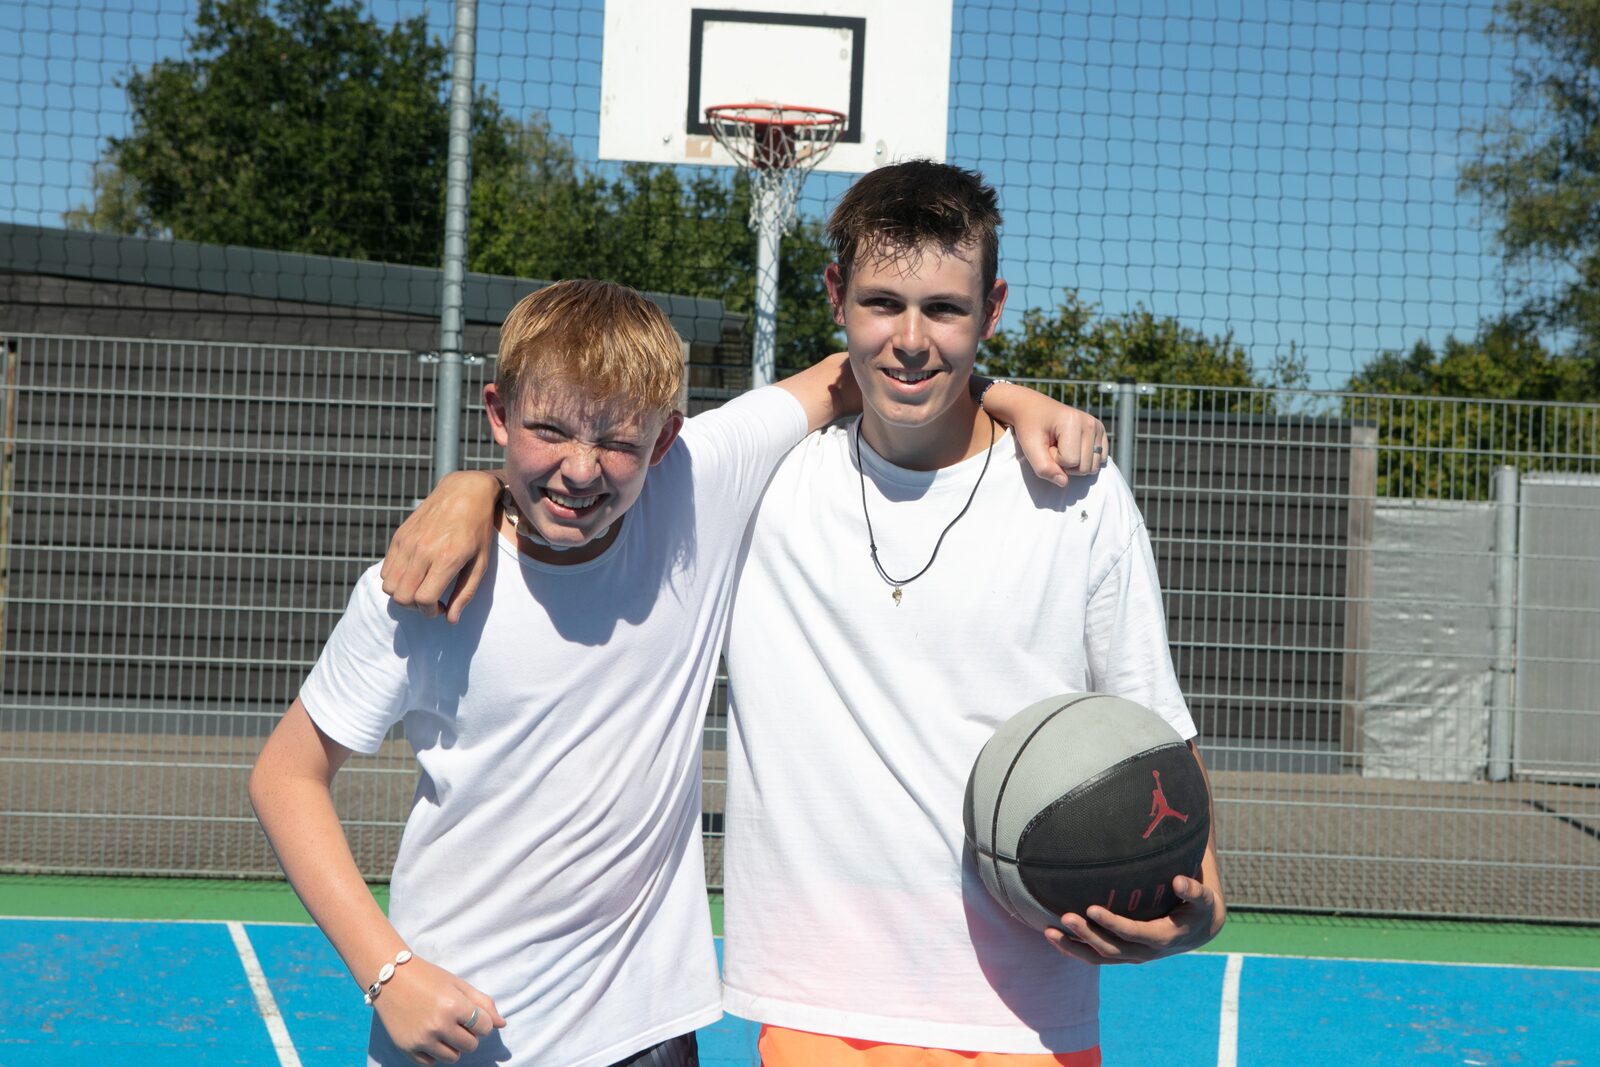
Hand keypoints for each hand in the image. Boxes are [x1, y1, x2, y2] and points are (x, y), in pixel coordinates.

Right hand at [372, 955, 505, 1064]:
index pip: (484, 1028)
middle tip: (457, 1021)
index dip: (482, 1021)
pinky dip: (435, 1053)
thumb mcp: (458, 984)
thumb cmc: (428, 978)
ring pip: (453, 1058)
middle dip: (469, 1035)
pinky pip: (431, 1063)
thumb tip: (502, 1024)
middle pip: (471, 1045)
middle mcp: (438, 1025)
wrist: (391, 978)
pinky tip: (430, 1037)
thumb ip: (483, 1003)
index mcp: (454, 1006)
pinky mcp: (407, 1048)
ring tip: (444, 1029)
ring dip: (453, 1046)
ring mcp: (421, 1039)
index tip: (471, 1013)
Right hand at [380, 470, 500, 621]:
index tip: (440, 609)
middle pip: (402, 596)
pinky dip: (396, 579)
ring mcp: (408, 542)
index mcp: (446, 558)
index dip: (430, 611)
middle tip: (430, 601)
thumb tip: (450, 620)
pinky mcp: (399, 536)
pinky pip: (386, 569)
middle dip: (415, 607)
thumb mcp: (481, 563)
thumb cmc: (478, 530)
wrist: (464, 492)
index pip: (423, 599)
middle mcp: (423, 551)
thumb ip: (465, 593)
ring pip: (389, 585)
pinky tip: (414, 574)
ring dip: (403, 594)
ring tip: (421, 588)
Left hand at [981, 384, 1106, 486]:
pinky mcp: (1101, 431)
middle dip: (1064, 463)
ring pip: (1092, 467)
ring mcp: (1098, 427)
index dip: (1054, 459)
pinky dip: (1085, 459)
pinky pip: (1100, 460)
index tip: (1045, 445)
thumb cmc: (1029, 427)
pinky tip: (1073, 446)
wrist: (1032, 408)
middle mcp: (1090, 423)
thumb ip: (1044, 467)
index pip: (1070, 461)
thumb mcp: (1029, 447)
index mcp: (1073, 422)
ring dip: (1074, 462)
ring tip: (1061, 446)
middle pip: (1084, 467)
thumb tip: (1064, 483)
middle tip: (1052, 446)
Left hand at [1044, 875, 1224, 964]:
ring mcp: (1132, 956)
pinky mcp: (1123, 955)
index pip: (1133, 933)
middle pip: (1111, 949)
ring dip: (1073, 946)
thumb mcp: (1204, 899)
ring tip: (1048, 932)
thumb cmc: (1198, 907)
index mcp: (1162, 937)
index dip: (1113, 924)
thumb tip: (1180, 880)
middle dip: (1087, 935)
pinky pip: (1096, 957)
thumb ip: (1193, 890)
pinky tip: (1055, 937)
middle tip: (1065, 916)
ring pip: (1099, 957)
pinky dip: (1075, 949)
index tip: (1091, 908)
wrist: (1198, 930)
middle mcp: (1145, 952)